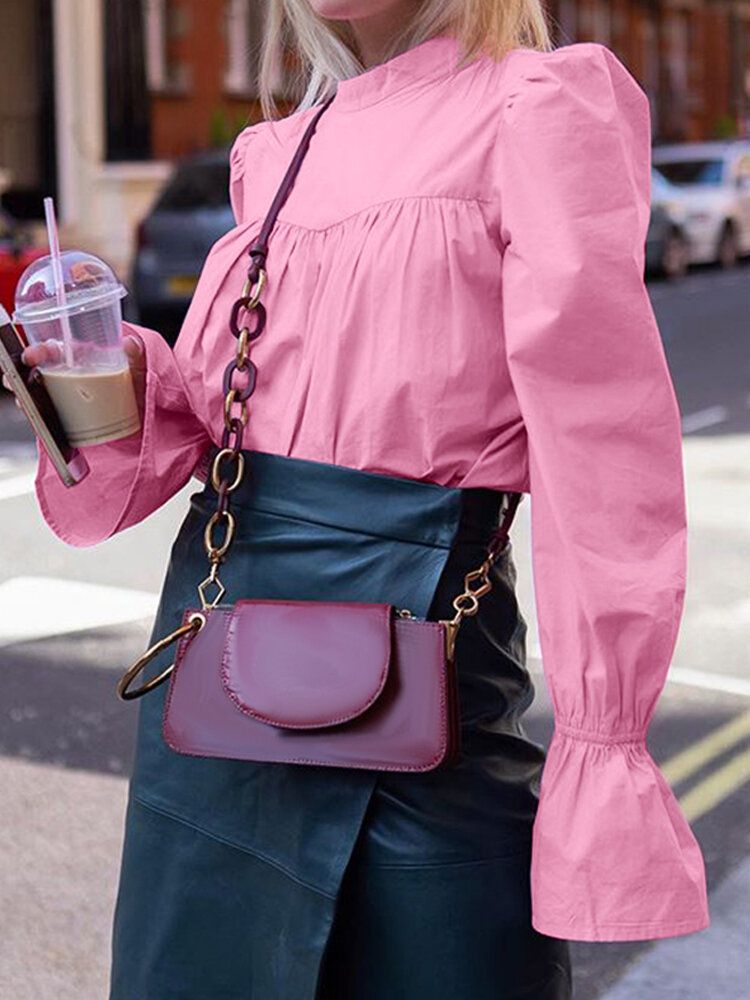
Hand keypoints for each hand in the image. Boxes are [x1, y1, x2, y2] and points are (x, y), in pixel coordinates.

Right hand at [2, 336, 147, 423]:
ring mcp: (65, 396)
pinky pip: (45, 413)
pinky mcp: (66, 416)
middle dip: (20, 371)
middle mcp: (68, 375)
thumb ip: (135, 355)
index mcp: (81, 357)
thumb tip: (130, 343)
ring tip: (20, 398)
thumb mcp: (139, 368)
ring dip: (22, 393)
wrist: (142, 414)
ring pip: (36, 391)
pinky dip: (35, 414)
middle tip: (15, 378)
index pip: (55, 349)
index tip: (33, 355)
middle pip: (38, 370)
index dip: (40, 350)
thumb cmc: (137, 386)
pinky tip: (32, 415)